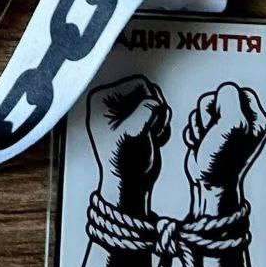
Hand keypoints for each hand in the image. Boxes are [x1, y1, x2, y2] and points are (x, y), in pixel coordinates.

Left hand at [86, 75, 169, 214]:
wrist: (128, 183)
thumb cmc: (119, 162)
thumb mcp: (128, 133)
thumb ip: (143, 113)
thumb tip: (155, 101)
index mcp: (103, 99)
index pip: (138, 83)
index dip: (148, 101)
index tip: (146, 119)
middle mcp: (114, 101)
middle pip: (150, 90)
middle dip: (155, 111)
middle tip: (147, 130)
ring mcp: (128, 111)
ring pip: (158, 101)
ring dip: (159, 119)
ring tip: (148, 135)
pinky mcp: (140, 120)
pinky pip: (162, 113)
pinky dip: (161, 126)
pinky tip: (151, 138)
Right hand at [184, 82, 265, 214]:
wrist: (209, 184)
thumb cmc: (223, 162)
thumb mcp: (234, 125)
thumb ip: (230, 99)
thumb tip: (223, 92)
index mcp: (256, 119)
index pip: (235, 90)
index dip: (223, 101)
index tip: (224, 119)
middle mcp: (243, 122)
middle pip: (216, 96)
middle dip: (209, 113)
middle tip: (214, 132)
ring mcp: (226, 128)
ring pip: (204, 107)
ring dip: (200, 124)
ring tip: (207, 140)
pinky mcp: (211, 133)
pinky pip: (195, 119)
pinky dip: (194, 131)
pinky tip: (202, 145)